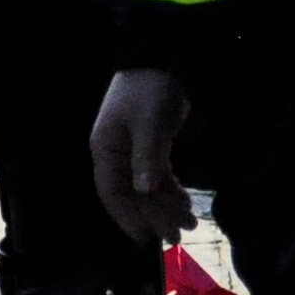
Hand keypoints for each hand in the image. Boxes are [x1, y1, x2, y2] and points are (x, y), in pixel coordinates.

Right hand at [91, 69, 192, 245]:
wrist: (164, 57)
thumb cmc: (149, 88)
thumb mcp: (148, 121)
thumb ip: (146, 156)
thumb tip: (144, 190)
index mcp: (106, 149)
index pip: (112, 192)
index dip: (127, 217)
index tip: (145, 237)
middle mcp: (116, 154)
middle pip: (133, 195)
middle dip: (154, 216)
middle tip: (177, 236)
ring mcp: (134, 151)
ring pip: (148, 188)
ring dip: (166, 207)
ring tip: (188, 225)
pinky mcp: (152, 146)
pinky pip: (159, 176)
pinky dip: (172, 191)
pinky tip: (185, 204)